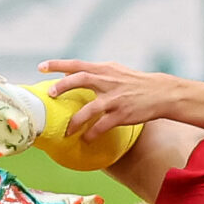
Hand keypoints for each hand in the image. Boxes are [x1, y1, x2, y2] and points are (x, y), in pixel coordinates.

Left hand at [35, 59, 181, 138]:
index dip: (58, 65)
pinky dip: (92, 133)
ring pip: (90, 108)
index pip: (77, 64)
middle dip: (63, 85)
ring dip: (75, 120)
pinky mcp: (122, 114)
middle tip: (50, 94)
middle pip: (81, 78)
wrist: (162, 93)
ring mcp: (115, 98)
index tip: (41, 67)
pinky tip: (86, 139)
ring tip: (67, 130)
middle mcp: (109, 81)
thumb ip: (95, 72)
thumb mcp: (116, 71)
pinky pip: (102, 126)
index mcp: (105, 69)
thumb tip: (70, 72)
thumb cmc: (136, 82)